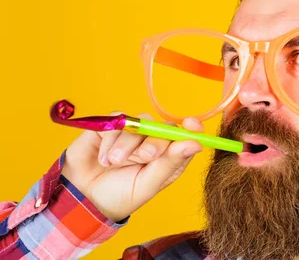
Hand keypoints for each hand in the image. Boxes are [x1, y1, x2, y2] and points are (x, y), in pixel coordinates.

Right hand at [61, 113, 203, 221]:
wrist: (81, 198)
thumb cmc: (119, 195)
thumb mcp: (147, 185)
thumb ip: (170, 164)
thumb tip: (196, 144)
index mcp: (168, 157)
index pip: (185, 136)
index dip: (191, 127)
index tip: (192, 125)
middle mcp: (152, 141)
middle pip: (163, 127)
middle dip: (155, 141)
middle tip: (145, 156)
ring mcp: (132, 133)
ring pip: (139, 123)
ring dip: (128, 144)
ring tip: (114, 163)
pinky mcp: (111, 126)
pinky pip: (118, 120)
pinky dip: (111, 139)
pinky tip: (104, 158)